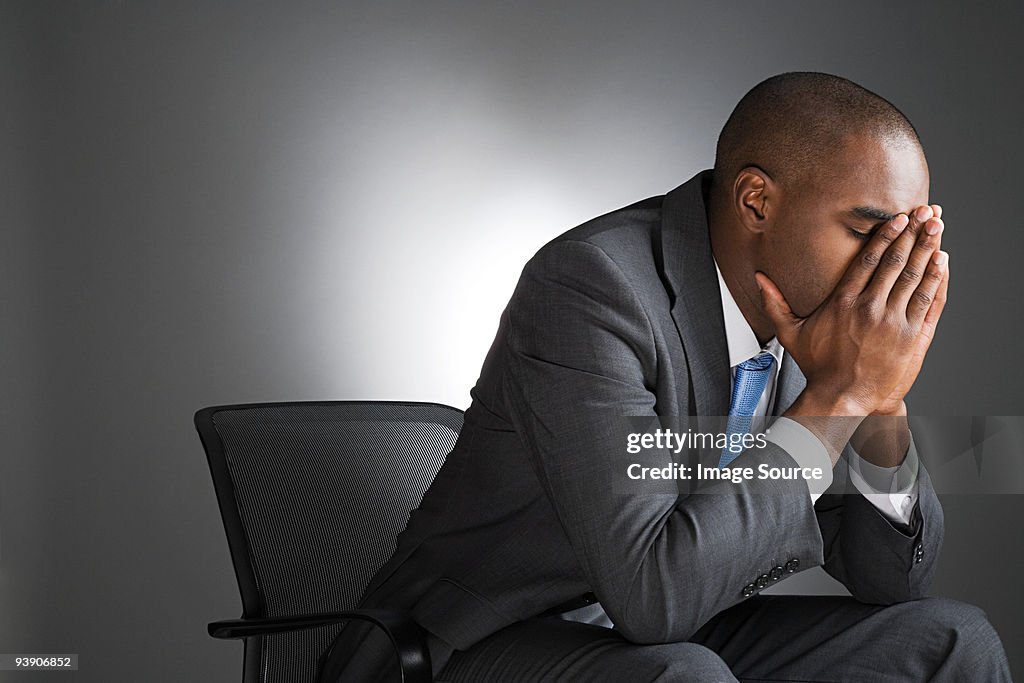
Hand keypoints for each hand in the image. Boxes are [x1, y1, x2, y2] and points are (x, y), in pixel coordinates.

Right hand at [757, 204, 947, 417]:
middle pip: (895, 262)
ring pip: (914, 277)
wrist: (843, 398)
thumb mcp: (790, 333)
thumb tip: (759, 278)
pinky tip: (942, 262)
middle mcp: (869, 307)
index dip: (887, 235)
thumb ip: (775, 302)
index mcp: (843, 302)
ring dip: (928, 249)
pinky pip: (927, 301)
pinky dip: (936, 279)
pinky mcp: (911, 336)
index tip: (899, 218)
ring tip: (937, 227)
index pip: (869, 259)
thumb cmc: (818, 367)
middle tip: (925, 211)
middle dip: (913, 233)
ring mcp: (892, 321)